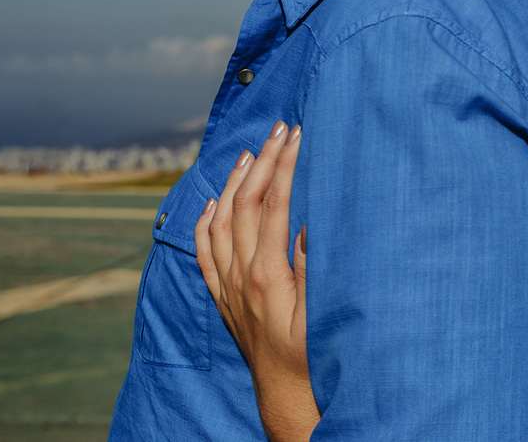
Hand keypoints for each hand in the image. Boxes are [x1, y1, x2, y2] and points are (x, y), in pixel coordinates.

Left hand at [195, 121, 320, 441]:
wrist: (289, 397)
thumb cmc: (315, 356)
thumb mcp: (323, 313)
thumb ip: (312, 269)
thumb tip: (306, 225)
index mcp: (268, 275)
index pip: (273, 204)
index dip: (284, 166)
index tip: (296, 136)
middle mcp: (241, 277)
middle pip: (245, 204)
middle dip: (261, 162)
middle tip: (278, 129)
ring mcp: (228, 287)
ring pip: (219, 221)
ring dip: (233, 182)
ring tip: (249, 153)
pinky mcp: (224, 297)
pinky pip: (204, 251)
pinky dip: (205, 220)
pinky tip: (212, 202)